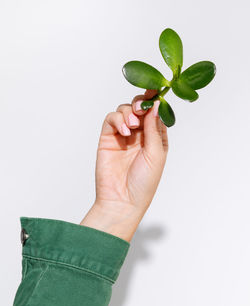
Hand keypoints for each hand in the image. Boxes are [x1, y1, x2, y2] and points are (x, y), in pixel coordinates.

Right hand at [80, 90, 167, 241]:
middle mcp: (139, 134)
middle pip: (139, 108)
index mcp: (154, 138)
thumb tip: (155, 105)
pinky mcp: (108, 138)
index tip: (156, 90)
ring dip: (129, 112)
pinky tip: (124, 132)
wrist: (122, 200)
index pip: (155, 113)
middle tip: (141, 108)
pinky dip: (117, 120)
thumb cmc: (144, 182)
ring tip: (132, 127)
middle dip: (140, 103)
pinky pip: (111, 119)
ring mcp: (122, 136)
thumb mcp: (156, 154)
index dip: (155, 102)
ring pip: (124, 110)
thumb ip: (154, 129)